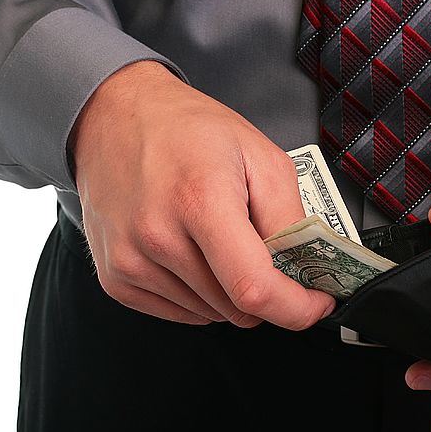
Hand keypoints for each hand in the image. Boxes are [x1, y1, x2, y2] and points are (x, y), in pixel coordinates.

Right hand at [70, 60, 334, 327]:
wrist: (114, 117)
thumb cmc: (185, 131)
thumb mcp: (260, 156)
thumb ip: (290, 218)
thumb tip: (307, 269)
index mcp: (200, 200)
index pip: (254, 288)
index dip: (296, 308)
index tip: (316, 303)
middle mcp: (159, 236)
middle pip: (237, 308)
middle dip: (266, 291)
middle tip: (264, 254)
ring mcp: (131, 262)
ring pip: (212, 315)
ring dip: (229, 292)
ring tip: (218, 241)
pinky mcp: (116, 278)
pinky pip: (181, 314)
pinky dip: (200, 296)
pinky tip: (194, 255)